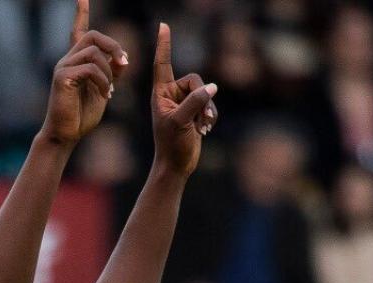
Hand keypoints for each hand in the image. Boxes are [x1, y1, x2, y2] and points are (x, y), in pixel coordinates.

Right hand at [41, 0, 127, 146]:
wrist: (66, 135)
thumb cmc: (82, 115)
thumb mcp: (103, 91)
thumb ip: (111, 73)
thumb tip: (122, 58)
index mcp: (76, 61)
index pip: (78, 31)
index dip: (80, 14)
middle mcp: (67, 59)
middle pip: (93, 36)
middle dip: (113, 46)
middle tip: (124, 63)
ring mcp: (63, 67)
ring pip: (94, 52)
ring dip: (110, 71)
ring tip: (110, 90)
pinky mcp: (62, 77)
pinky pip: (91, 68)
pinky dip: (103, 81)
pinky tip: (105, 95)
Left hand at [150, 22, 217, 176]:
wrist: (176, 165)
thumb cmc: (171, 145)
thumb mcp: (181, 121)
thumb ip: (195, 102)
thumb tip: (212, 86)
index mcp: (161, 93)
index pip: (162, 64)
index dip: (164, 45)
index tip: (163, 26)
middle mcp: (172, 94)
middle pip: (195, 80)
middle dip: (202, 98)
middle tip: (201, 118)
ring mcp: (184, 103)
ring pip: (205, 93)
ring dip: (208, 110)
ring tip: (203, 126)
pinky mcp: (195, 112)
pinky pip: (210, 104)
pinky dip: (211, 116)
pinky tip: (205, 129)